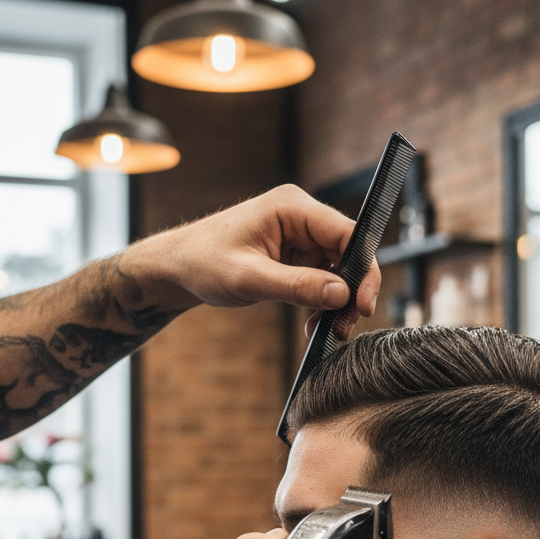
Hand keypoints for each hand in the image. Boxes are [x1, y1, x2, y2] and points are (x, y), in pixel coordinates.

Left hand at [123, 185, 380, 330]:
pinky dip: (321, 303)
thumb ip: (298, 286)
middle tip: (345, 327)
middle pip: (348, 253)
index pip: (347, 234)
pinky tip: (311, 323)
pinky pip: (321, 279)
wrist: (177, 269)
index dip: (362, 270)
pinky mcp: (294, 256)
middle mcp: (301, 217)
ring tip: (328, 331)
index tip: (362, 305)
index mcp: (292, 207)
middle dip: (351, 292)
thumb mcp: (250, 279)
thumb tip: (342, 294)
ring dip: (337, 302)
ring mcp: (299, 237)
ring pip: (338, 270)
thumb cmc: (203, 263)